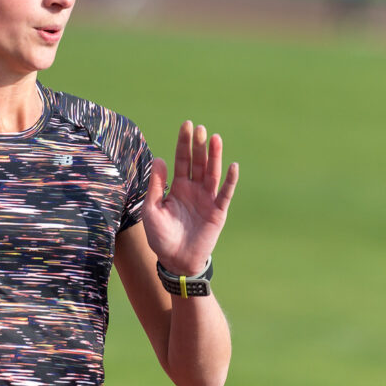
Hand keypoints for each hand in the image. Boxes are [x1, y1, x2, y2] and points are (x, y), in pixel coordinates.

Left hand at [142, 120, 238, 276]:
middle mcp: (194, 189)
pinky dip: (229, 180)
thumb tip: (160, 158)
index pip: (182, 159)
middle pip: (198, 162)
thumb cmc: (161, 236)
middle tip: (200, 128)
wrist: (176, 261)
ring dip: (214, 156)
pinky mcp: (218, 211)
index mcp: (178, 187)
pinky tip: (232, 166)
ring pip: (212, 173)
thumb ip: (156, 185)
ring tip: (216, 138)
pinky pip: (225, 193)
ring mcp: (207, 199)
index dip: (184, 143)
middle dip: (199, 145)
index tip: (187, 125)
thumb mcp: (152, 210)